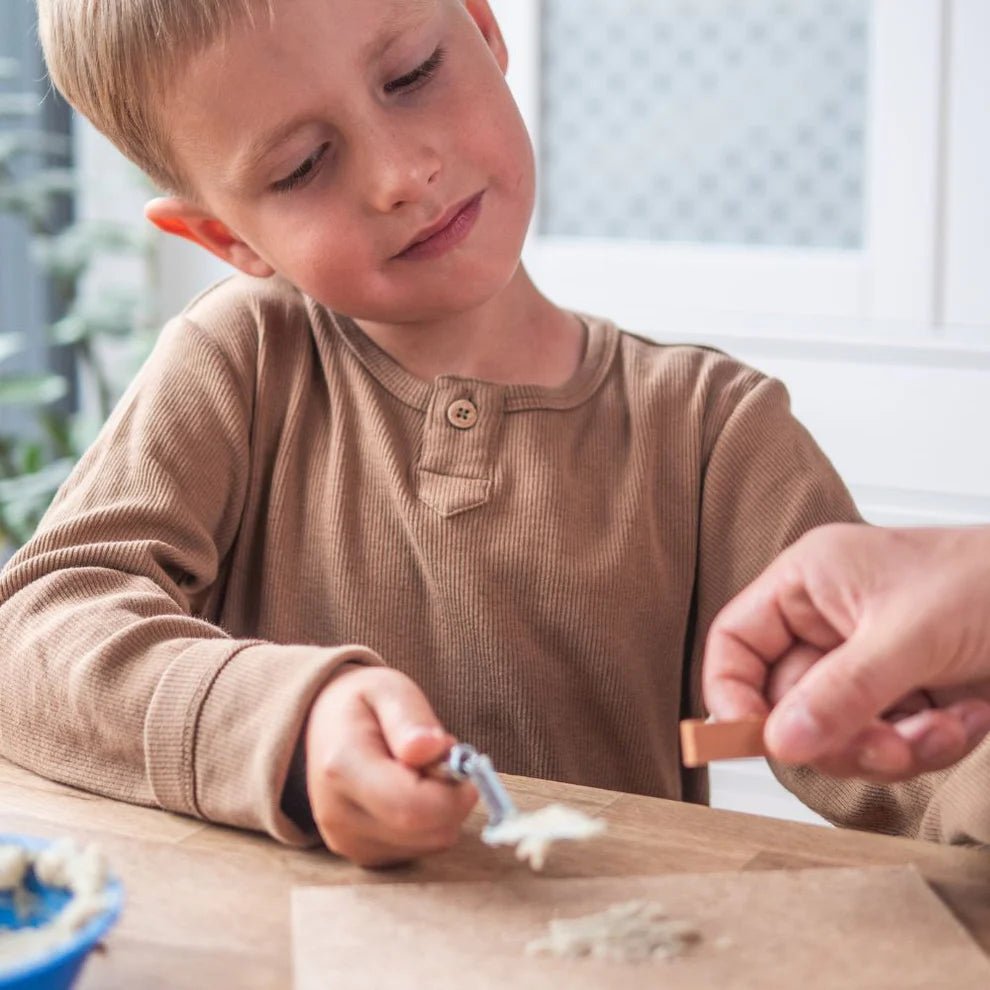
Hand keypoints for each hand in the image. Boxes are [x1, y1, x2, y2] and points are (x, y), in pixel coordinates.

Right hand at [305, 665, 476, 865]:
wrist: (323, 726)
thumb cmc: (362, 703)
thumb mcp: (388, 689)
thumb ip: (410, 719)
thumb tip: (433, 749)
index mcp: (343, 768)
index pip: (413, 808)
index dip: (454, 793)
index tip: (464, 762)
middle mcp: (340, 815)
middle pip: (428, 831)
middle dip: (453, 796)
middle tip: (442, 758)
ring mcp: (348, 841)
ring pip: (431, 842)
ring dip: (444, 808)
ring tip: (423, 771)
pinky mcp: (362, 854)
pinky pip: (420, 848)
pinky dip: (430, 822)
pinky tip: (412, 791)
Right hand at [703, 524, 989, 781]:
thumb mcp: (910, 635)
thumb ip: (840, 691)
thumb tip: (780, 741)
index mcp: (807, 583)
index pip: (735, 642)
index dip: (732, 693)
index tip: (755, 739)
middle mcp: (828, 622)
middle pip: (787, 702)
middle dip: (840, 731)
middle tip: (883, 741)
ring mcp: (866, 663)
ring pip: (837, 733)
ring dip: (891, 746)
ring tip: (940, 725)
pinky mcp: (905, 695)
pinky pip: (886, 744)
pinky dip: (928, 745)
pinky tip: (965, 716)